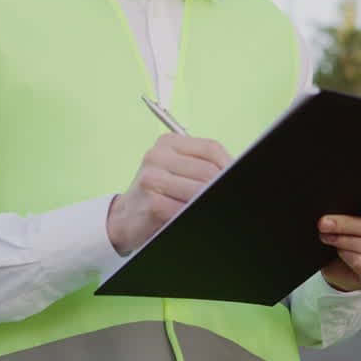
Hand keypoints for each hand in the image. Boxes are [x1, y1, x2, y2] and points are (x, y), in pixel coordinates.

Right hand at [106, 134, 232, 254]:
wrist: (125, 217)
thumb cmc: (157, 193)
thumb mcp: (178, 171)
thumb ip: (203, 167)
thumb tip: (235, 170)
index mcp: (168, 142)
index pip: (211, 149)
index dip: (229, 165)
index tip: (235, 175)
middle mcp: (157, 156)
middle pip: (208, 171)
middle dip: (220, 185)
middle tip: (224, 193)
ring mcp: (152, 178)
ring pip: (199, 190)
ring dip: (208, 199)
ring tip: (210, 203)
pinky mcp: (152, 203)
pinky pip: (186, 209)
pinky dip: (194, 212)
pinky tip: (191, 213)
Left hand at [318, 198, 360, 291]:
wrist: (340, 264)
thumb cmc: (350, 232)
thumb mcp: (355, 216)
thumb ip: (357, 208)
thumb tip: (342, 202)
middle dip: (349, 224)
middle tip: (325, 222)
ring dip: (346, 240)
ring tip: (326, 235)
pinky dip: (350, 257)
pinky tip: (339, 250)